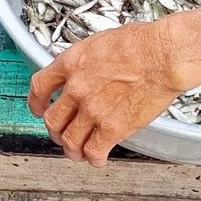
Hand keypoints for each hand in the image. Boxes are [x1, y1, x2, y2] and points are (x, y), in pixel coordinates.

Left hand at [27, 19, 183, 165]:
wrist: (164, 55)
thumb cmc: (143, 43)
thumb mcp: (102, 42)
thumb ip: (88, 62)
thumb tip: (88, 70)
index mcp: (72, 63)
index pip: (39, 86)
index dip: (36, 102)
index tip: (38, 108)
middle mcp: (77, 88)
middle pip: (52, 120)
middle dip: (55, 131)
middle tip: (61, 134)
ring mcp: (93, 109)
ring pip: (70, 140)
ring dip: (72, 150)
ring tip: (79, 152)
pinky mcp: (113, 127)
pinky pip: (94, 151)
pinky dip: (94, 159)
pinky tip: (99, 159)